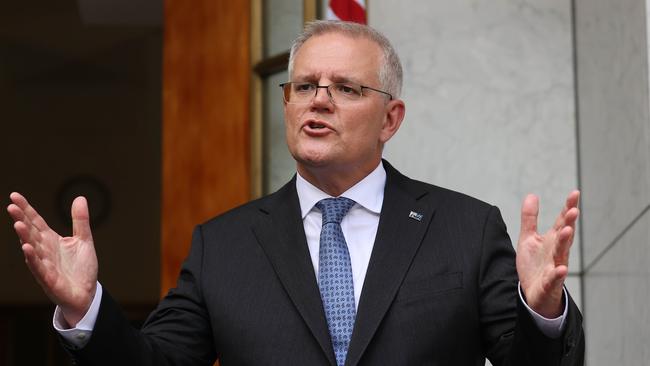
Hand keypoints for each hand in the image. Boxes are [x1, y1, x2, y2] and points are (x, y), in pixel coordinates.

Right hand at [6, 192, 97, 326]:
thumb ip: (80, 220)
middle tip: (11, 206)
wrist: (87, 294)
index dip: (26, 209)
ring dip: (24, 237)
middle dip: (21, 219)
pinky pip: (39, 267)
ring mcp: (45, 264)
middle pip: (31, 232)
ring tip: (18, 223)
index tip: (14, 195)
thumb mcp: (84, 240)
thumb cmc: (82, 268)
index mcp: (51, 240)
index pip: (36, 221)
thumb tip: (80, 197)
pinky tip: (26, 248)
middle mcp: (44, 250)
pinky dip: (33, 258)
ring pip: (32, 248)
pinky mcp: (49, 279)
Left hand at [516, 191, 579, 317]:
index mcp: (553, 241)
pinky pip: (554, 279)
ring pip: (561, 254)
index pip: (562, 221)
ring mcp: (554, 267)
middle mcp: (557, 252)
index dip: (568, 207)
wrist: (533, 294)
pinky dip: (557, 274)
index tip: (575, 193)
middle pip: (565, 236)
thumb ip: (530, 218)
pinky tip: (561, 269)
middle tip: (573, 210)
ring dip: (565, 243)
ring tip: (568, 230)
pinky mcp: (549, 284)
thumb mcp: (528, 238)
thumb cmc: (534, 265)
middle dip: (569, 223)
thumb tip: (532, 195)